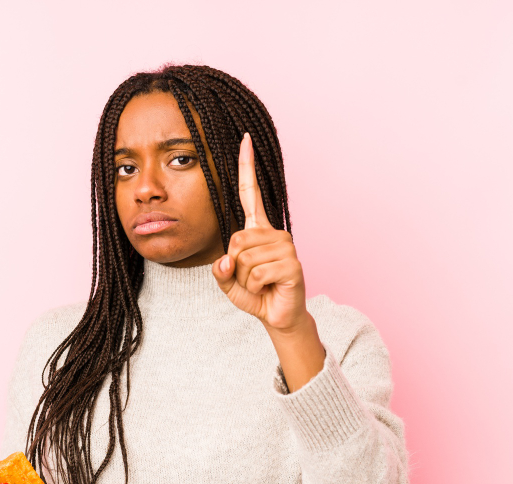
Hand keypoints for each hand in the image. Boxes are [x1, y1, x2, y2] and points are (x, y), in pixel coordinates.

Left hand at [212, 133, 307, 332]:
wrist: (277, 316)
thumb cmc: (255, 294)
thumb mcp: (228, 281)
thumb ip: (220, 270)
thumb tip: (227, 260)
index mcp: (258, 229)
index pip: (251, 193)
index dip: (246, 166)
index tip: (244, 139)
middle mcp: (274, 232)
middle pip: (235, 240)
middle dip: (234, 266)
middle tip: (250, 277)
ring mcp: (286, 246)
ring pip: (244, 259)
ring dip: (245, 279)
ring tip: (261, 283)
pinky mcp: (292, 264)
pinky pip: (257, 273)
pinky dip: (256, 287)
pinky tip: (269, 288)